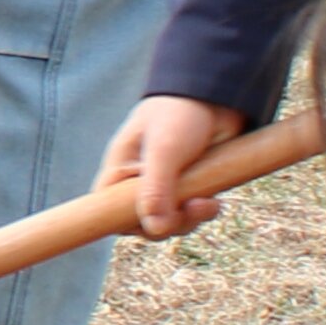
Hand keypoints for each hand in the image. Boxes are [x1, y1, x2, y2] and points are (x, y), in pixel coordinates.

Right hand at [97, 94, 250, 239]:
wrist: (218, 95)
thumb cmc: (179, 113)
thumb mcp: (164, 150)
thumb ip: (156, 189)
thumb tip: (156, 229)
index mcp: (121, 169)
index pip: (107, 209)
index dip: (122, 223)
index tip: (146, 226)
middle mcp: (140, 181)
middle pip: (143, 222)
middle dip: (167, 223)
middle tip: (191, 209)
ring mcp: (167, 186)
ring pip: (170, 221)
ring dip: (190, 219)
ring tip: (208, 203)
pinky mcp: (191, 187)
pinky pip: (191, 213)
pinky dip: (203, 211)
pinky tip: (214, 201)